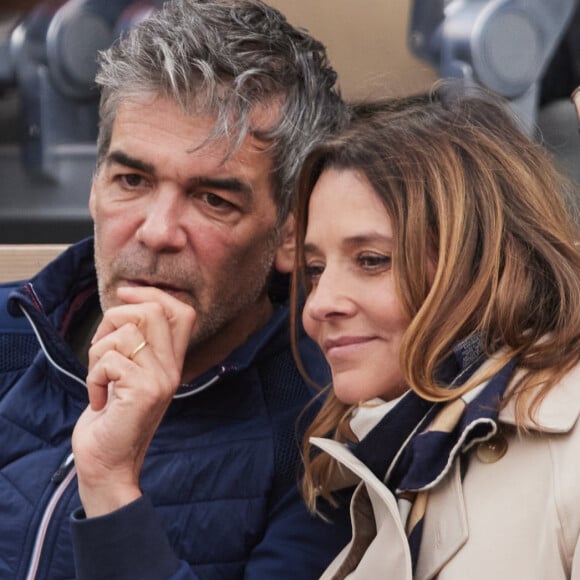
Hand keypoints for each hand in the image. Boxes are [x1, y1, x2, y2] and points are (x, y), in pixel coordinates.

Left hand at [72, 286, 195, 516]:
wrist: (107, 464)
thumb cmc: (111, 418)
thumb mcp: (128, 376)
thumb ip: (135, 346)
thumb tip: (122, 307)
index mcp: (171, 362)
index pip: (184, 312)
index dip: (153, 294)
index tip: (124, 297)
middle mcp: (172, 368)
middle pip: (153, 311)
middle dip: (114, 318)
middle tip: (101, 345)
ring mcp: (161, 380)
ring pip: (125, 333)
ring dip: (97, 352)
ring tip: (98, 378)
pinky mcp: (143, 392)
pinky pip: (109, 360)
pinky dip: (92, 377)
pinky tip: (98, 398)